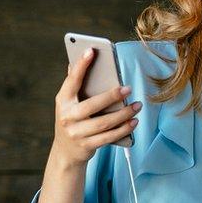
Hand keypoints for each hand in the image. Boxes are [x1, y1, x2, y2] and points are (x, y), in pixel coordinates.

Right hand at [51, 47, 140, 167]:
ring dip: (124, 114)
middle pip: (93, 105)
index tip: (91, 50)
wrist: (65, 152)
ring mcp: (77, 133)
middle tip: (129, 88)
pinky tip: (134, 121)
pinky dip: (124, 129)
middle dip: (112, 96)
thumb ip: (75, 85)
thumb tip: (78, 60)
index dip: (81, 65)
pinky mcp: (87, 145)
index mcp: (63, 101)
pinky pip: (109, 137)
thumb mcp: (69, 103)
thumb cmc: (73, 120)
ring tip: (138, 105)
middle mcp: (67, 117)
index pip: (72, 80)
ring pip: (104, 123)